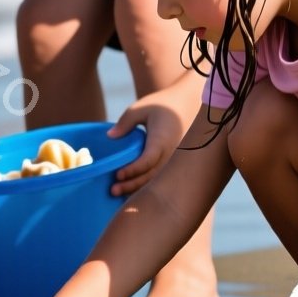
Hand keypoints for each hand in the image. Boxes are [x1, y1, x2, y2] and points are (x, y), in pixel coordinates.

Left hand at [108, 77, 199, 194]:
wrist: (187, 104)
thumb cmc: (162, 105)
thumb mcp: (141, 108)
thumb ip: (125, 122)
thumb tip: (110, 137)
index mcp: (162, 140)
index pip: (148, 161)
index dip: (133, 170)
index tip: (118, 175)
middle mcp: (171, 154)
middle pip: (151, 176)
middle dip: (131, 185)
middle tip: (113, 190)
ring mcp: (174, 160)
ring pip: (156, 180)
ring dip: (137, 188)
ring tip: (117, 192)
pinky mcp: (173, 163)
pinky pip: (159, 177)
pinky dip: (145, 184)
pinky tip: (130, 188)